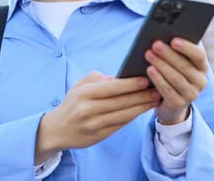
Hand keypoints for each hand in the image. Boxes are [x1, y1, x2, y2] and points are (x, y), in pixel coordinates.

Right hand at [35, 71, 160, 163]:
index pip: (111, 88)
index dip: (130, 84)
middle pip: (121, 102)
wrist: (56, 130)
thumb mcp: (78, 86)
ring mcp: (94, 125)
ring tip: (154, 100)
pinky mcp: (98, 136)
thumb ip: (96, 79)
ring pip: (123, 115)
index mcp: (83, 94)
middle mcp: (88, 110)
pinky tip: (142, 110)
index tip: (145, 79)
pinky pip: (120, 125)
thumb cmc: (72, 104)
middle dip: (141, 95)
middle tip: (157, 90)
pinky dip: (133, 117)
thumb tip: (116, 77)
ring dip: (141, 107)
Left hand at [145, 38, 207, 124]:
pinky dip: (158, 79)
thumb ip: (174, 52)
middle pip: (185, 66)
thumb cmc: (171, 75)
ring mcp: (191, 94)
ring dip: (161, 65)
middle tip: (155, 44)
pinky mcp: (179, 104)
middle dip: (168, 54)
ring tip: (149, 54)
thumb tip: (161, 37)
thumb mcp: (175, 64)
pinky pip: (168, 90)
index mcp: (202, 67)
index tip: (173, 40)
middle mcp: (200, 81)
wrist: (170, 104)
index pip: (199, 55)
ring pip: (176, 77)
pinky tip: (149, 70)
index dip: (187, 47)